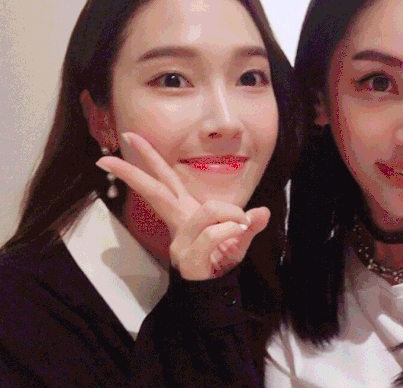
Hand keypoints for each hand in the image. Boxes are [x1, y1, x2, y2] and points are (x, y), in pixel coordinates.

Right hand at [96, 132, 269, 279]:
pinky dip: (232, 230)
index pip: (165, 179)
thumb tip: (264, 211)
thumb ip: (249, 223)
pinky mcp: (189, 257)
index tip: (128, 138)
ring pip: (208, 211)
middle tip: (111, 153)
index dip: (149, 158)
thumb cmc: (222, 260)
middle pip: (157, 190)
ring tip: (243, 223)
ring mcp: (181, 241)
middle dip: (135, 171)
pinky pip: (214, 234)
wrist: (217, 291)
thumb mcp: (239, 238)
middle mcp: (179, 223)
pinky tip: (238, 233)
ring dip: (232, 213)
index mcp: (184, 211)